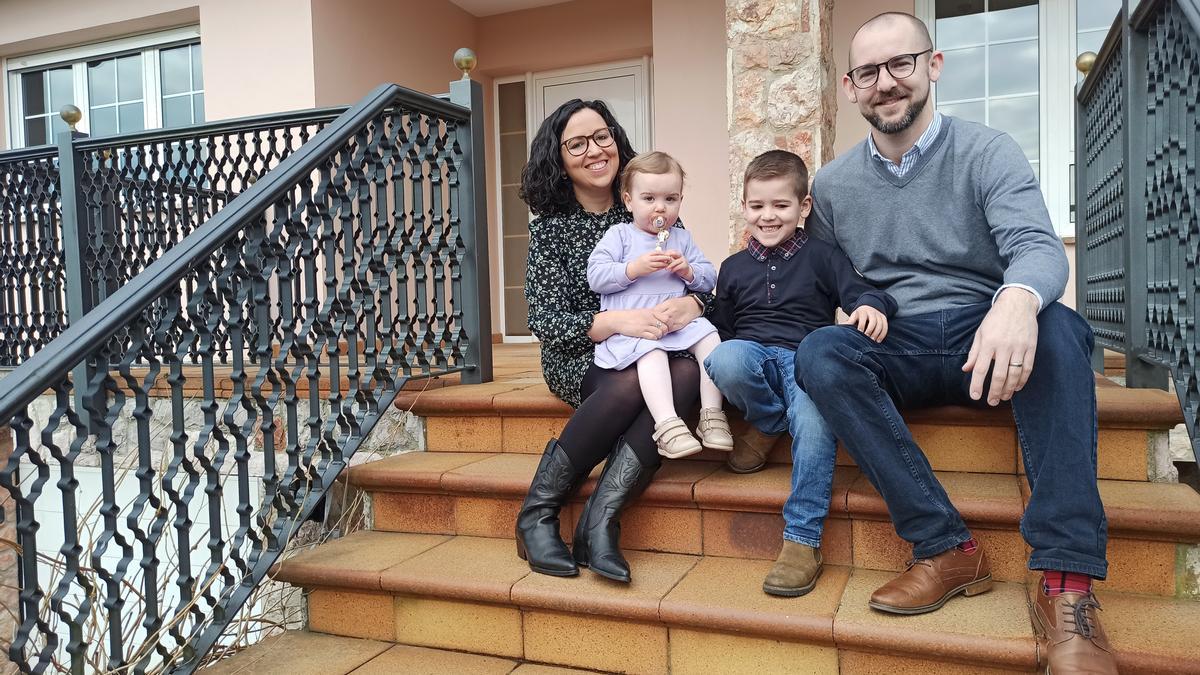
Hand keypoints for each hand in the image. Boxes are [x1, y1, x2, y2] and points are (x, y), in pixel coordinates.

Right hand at [611, 308, 666, 339]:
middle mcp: (649, 318)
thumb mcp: (643, 311)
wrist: (619, 319)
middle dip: (665, 331)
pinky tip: (651, 337)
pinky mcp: (640, 332)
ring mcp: (645, 326)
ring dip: (659, 336)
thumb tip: (663, 318)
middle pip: (665, 327)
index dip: (669, 324)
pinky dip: (654, 338)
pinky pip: (653, 337)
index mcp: (651, 312)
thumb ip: (653, 314)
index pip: (667, 318)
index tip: (667, 326)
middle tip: (662, 332)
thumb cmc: (631, 316)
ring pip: (660, 333)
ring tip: (656, 335)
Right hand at [626, 251, 673, 279]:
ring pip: (659, 264)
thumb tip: (660, 252)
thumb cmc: (640, 261)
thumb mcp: (644, 255)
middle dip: (665, 257)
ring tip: (668, 262)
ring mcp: (649, 265)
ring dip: (665, 263)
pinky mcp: (650, 270)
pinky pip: (657, 269)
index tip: (666, 253)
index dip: (662, 252)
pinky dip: (661, 267)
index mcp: (647, 255)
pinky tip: (664, 266)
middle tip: (670, 257)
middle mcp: (648, 260)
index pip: (656, 252)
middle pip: (659, 258)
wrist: (634, 268)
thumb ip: (651, 254)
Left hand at [652, 296, 702, 332]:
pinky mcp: (680, 324)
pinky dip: (665, 331)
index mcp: (668, 304)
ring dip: (659, 329)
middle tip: (651, 326)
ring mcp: (676, 318)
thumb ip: (660, 307)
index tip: (648, 319)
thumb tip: (650, 313)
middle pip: (659, 319)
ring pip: (664, 326)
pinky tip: (663, 331)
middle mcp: (672, 311)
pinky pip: (670, 330)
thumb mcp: (669, 302)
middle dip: (654, 324)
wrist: (693, 305)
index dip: (650, 317)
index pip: (655, 312)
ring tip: (656, 329)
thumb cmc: (679, 303)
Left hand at [663, 250, 693, 281]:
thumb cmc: (677, 265)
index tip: (661, 257)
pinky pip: (678, 267)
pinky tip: (671, 271)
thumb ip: (668, 259)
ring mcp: (683, 260)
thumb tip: (661, 258)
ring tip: (666, 269)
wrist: (685, 271)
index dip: (666, 253)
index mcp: (677, 253)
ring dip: (670, 265)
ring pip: (675, 261)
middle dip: (668, 257)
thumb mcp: (672, 261)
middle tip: (664, 261)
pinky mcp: (685, 265)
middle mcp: (680, 255)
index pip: (671, 251)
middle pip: (674, 254)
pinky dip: (674, 269)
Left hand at [841, 305, 887, 341]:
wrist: (869, 307)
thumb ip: (848, 322)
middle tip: (867, 338)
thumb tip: (839, 327)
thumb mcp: (854, 316)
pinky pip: (885, 326)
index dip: (861, 326)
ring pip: (880, 324)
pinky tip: (878, 341)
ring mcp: (879, 315)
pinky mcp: (884, 318)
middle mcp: (872, 312)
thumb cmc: (859, 315)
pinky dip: (882, 334)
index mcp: (863, 312)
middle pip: (873, 321)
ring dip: (877, 333)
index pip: (863, 319)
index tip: (859, 333)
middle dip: (870, 330)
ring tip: (872, 341)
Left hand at [962, 288, 1038, 405]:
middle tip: (990, 402)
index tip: (975, 396)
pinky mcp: (1031, 347)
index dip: (977, 385)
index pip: (981, 369)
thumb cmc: (996, 318)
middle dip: (994, 392)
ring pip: (1015, 375)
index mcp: (988, 343)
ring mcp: (1019, 347)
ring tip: (1003, 398)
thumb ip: (974, 353)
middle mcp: (1004, 346)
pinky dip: (1022, 380)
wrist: (1018, 303)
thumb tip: (966, 369)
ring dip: (1009, 389)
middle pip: (999, 375)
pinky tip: (1017, 388)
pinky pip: (1028, 368)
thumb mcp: (980, 333)